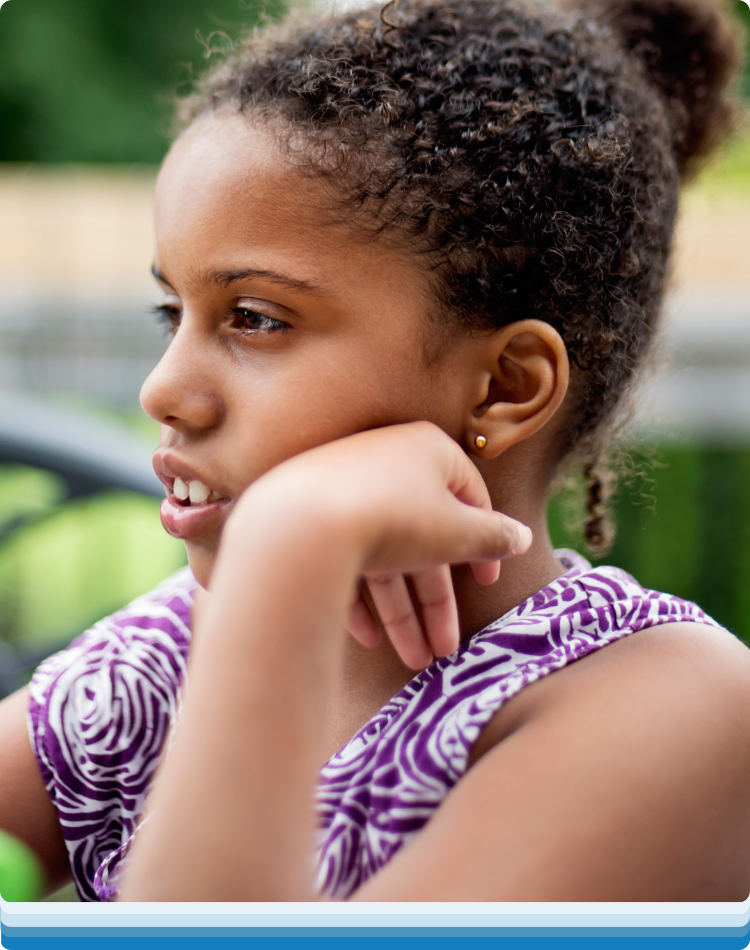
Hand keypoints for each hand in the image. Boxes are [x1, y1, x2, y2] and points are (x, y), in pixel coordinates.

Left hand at [230, 421, 531, 669]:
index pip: (469, 496)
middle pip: (423, 539)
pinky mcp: (311, 519)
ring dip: (402, 614)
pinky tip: (368, 640)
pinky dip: (359, 600)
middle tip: (445, 652)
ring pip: (384, 557)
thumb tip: (520, 537)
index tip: (486, 583)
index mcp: (428, 451)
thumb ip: (494, 537)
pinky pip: (344, 559)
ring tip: (414, 662)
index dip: (482, 543)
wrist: (302, 523)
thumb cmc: (397, 516)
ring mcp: (345, 491)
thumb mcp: (459, 532)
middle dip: (435, 602)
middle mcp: (386, 464)